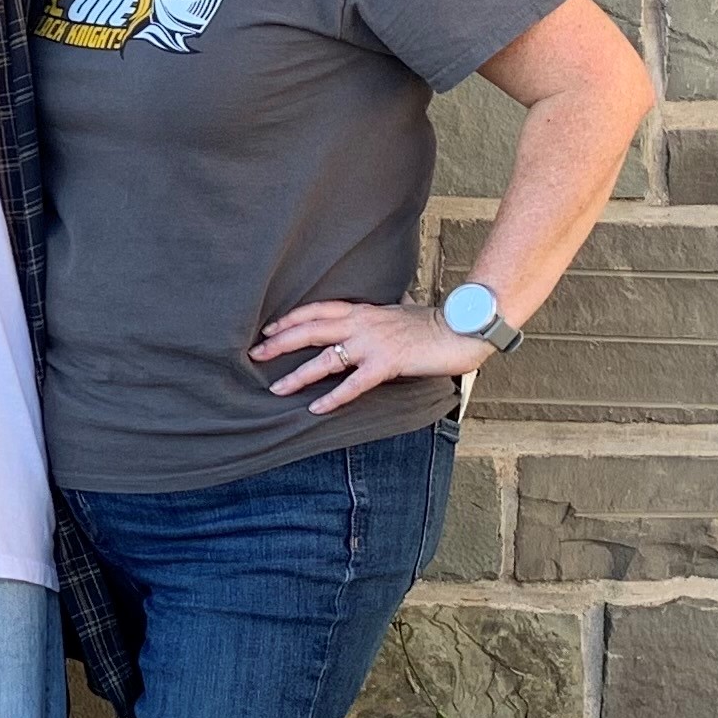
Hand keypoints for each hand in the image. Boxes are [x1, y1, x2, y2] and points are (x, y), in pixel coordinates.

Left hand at [251, 299, 491, 414]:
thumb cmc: (432, 322)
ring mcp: (372, 343)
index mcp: (362, 310)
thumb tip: (377, 312)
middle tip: (255, 355)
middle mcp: (361, 323)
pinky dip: (333, 397)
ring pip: (325, 358)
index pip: (316, 310)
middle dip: (280, 343)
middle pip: (310, 330)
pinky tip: (316, 408)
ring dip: (298, 375)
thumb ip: (379, 314)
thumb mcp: (397, 311)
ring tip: (276, 388)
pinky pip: (353, 384)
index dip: (290, 319)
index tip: (268, 328)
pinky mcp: (387, 363)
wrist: (461, 327)